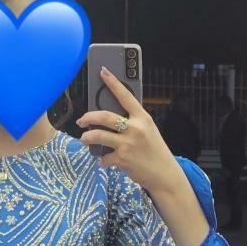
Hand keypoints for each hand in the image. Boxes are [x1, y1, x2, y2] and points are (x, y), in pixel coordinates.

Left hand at [76, 67, 181, 193]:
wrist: (164, 174)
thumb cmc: (155, 151)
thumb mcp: (148, 130)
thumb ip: (133, 122)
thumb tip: (111, 119)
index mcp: (143, 118)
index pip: (126, 95)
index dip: (113, 82)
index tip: (103, 71)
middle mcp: (135, 129)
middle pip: (104, 116)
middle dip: (88, 117)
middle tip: (82, 120)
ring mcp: (127, 144)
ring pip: (98, 136)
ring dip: (87, 137)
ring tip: (84, 138)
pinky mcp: (122, 159)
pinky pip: (104, 157)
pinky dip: (102, 159)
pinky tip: (105, 160)